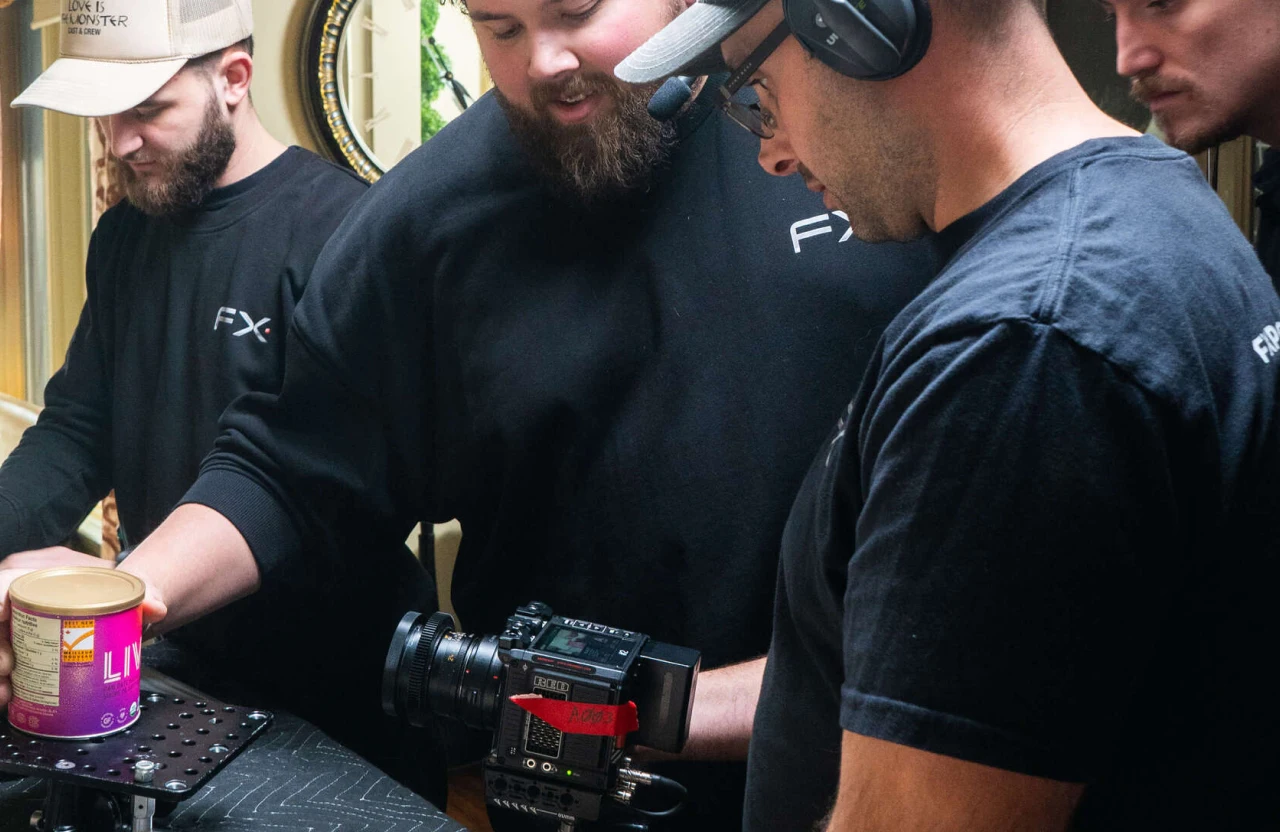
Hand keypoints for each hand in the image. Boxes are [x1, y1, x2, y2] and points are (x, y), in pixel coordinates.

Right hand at [0, 547, 167, 708]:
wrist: (113, 602)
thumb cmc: (108, 590)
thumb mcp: (125, 589)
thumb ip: (146, 594)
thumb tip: (156, 608)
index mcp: (39, 575)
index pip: (5, 582)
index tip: (2, 620)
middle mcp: (20, 599)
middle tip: (10, 666)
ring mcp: (15, 624)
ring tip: (7, 690)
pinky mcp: (16, 646)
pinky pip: (4, 659)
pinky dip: (3, 681)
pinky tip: (9, 696)